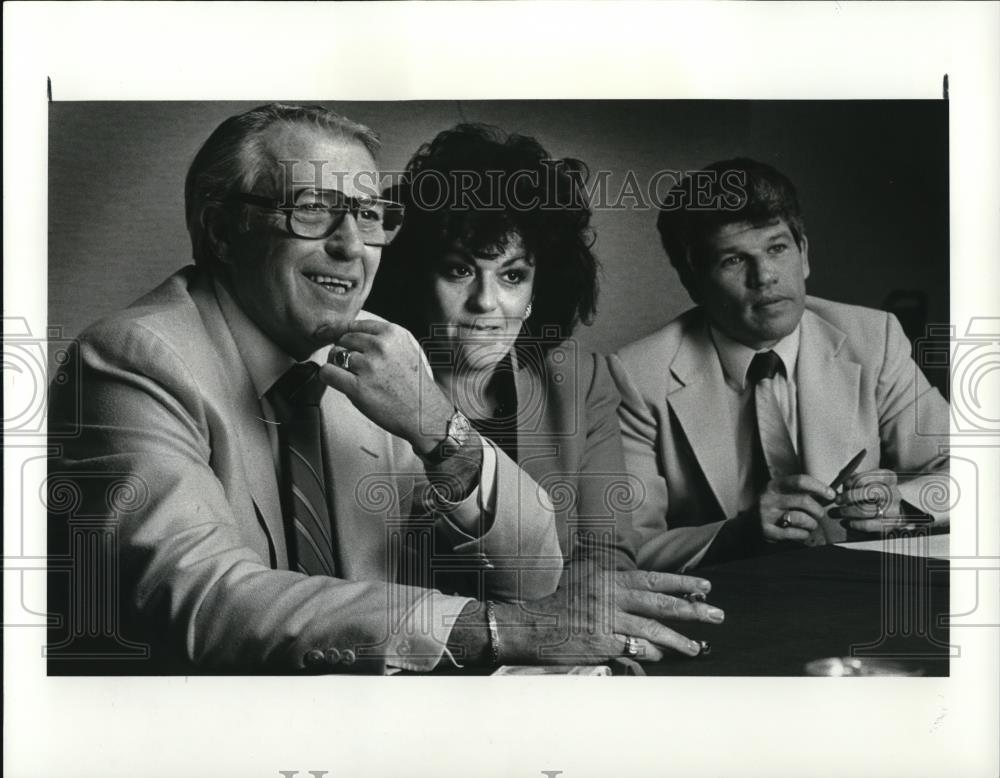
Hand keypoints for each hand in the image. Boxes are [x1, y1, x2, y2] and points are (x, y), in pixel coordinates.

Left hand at [318, 319, 453, 450]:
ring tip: (351, 377)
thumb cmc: (416, 385)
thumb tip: (351, 333)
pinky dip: (328, 376)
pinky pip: (328, 372)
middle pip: (343, 339)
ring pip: (334, 354)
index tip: (332, 337)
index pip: (355, 324)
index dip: (342, 332)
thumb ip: (384, 338)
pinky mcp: (358, 388)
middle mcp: (380, 346)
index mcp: (393, 333)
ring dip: (337, 365)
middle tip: (352, 367)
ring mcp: (369, 366)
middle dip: (343, 351)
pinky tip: (337, 382)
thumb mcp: (409, 349)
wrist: (426, 414)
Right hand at [495, 565, 723, 663]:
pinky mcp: (601, 643)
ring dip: (679, 640)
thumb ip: (617, 587)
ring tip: (697, 647)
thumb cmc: (561, 605)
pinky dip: (652, 653)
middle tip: (717, 615)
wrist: (531, 626)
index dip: (682, 584)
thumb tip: (651, 598)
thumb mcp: (588, 582)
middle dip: (693, 610)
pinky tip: (663, 656)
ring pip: (652, 630)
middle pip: (660, 604)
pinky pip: (634, 649)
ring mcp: (606, 620)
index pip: (653, 580)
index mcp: (609, 578)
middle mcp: (610, 595)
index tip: (707, 588)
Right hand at [758, 475, 836, 542]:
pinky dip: (804, 534)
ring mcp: (767, 515)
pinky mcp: (768, 531)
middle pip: (803, 500)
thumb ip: (797, 491)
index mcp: (774, 486)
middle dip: (818, 509)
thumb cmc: (770, 508)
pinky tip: (802, 533)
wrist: (746, 526)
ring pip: (801, 518)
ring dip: (812, 523)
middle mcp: (769, 499)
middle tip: (820, 514)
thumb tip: (827, 493)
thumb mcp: (778, 494)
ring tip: (810, 525)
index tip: (831, 494)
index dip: (819, 487)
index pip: (800, 481)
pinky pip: (795, 533)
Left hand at [830, 469, 903, 531]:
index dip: (854, 480)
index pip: (869, 477)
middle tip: (837, 500)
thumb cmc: (872, 495)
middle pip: (867, 493)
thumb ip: (853, 478)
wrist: (886, 514)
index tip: (844, 484)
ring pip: (864, 510)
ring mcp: (893, 510)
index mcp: (888, 478)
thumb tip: (843, 475)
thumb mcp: (864, 483)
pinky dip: (853, 524)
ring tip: (835, 512)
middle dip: (848, 497)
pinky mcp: (889, 525)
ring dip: (845, 512)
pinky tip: (845, 522)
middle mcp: (893, 493)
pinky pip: (867, 525)